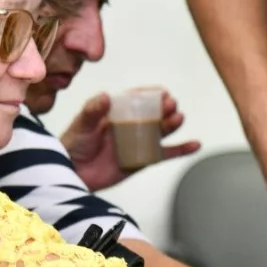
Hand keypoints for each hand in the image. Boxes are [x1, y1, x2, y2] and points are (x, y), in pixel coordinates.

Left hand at [61, 90, 201, 191]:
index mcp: (117, 112)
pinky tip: (195, 144)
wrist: (71, 173)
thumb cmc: (73, 145)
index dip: (151, 95)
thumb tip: (105, 97)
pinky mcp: (142, 161)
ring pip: (161, 131)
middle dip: (164, 108)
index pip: (137, 100)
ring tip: (179, 118)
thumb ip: (92, 110)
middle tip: (170, 104)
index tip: (162, 93)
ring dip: (172, 124)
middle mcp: (130, 125)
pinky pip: (164, 154)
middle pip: (153, 114)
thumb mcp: (80, 124)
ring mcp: (138, 142)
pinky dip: (180, 150)